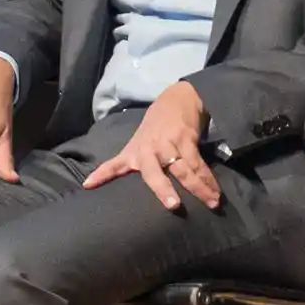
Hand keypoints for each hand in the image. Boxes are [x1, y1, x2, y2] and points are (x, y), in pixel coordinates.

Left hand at [82, 81, 223, 212]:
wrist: (176, 99)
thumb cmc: (155, 129)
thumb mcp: (137, 144)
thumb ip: (125, 163)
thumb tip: (99, 182)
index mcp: (134, 152)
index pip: (114, 164)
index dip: (101, 175)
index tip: (88, 185)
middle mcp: (148, 149)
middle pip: (153, 173)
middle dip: (163, 189)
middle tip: (174, 206)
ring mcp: (167, 143)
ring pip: (183, 170)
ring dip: (199, 188)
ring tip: (212, 203)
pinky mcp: (185, 138)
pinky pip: (198, 163)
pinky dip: (208, 178)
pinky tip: (215, 190)